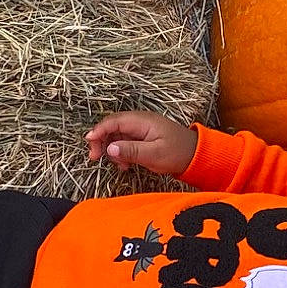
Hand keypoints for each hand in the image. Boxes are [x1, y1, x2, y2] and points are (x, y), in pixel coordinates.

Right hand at [84, 111, 198, 175]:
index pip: (114, 121)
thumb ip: (131, 150)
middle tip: (96, 158)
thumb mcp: (154, 154)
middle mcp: (139, 122)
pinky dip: (121, 153)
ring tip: (120, 165)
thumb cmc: (178, 153)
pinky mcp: (142, 138)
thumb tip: (109, 148)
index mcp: (142, 121)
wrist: (196, 156)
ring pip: (117, 136)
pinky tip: (126, 165)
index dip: (99, 131)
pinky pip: (125, 143)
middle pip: (112, 127)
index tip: (89, 142)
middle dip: (101, 141)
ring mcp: (140, 130)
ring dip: (112, 150)